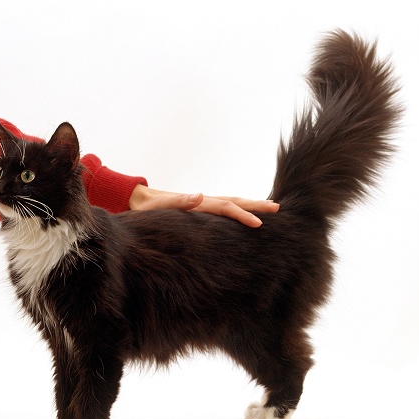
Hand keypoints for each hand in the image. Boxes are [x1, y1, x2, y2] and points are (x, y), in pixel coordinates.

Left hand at [129, 184, 278, 226]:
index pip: (227, 208)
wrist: (140, 198)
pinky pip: (225, 208)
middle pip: (236, 201)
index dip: (243, 215)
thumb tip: (200, 195)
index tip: (259, 224)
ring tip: (270, 207)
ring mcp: (204, 203)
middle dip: (256, 205)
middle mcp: (205, 200)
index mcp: (199, 202)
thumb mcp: (160, 206)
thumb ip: (179, 201)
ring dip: (251, 205)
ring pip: (233, 202)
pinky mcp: (201, 208)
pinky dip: (239, 208)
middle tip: (278, 208)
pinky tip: (244, 213)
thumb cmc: (149, 207)